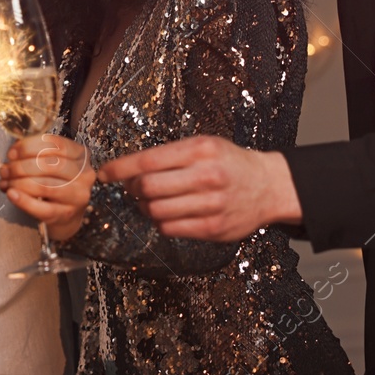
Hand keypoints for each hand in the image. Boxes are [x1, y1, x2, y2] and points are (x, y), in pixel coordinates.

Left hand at [0, 134, 94, 240]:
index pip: (57, 145)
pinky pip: (42, 208)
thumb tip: (12, 154)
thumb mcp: (51, 163)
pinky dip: (23, 201)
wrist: (65, 214)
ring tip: (5, 182)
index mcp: (81, 155)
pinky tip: (11, 194)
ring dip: (18, 182)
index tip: (12, 152)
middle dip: (21, 166)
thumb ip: (34, 153)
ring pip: (44, 186)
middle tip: (4, 170)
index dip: (30, 146)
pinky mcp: (67, 215)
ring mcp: (78, 196)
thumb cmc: (55, 182)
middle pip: (50, 165)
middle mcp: (84, 175)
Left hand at [98, 136, 301, 242]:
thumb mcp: (203, 145)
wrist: (269, 186)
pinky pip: (169, 228)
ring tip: (153, 200)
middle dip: (133, 188)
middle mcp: (206, 176)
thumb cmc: (230, 163)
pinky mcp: (213, 229)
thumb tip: (129, 169)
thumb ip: (170, 155)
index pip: (147, 160)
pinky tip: (169, 213)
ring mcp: (211, 205)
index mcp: (200, 150)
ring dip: (145, 207)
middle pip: (147, 187)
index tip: (104, 173)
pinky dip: (161, 221)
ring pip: (155, 210)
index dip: (119, 168)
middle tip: (134, 187)